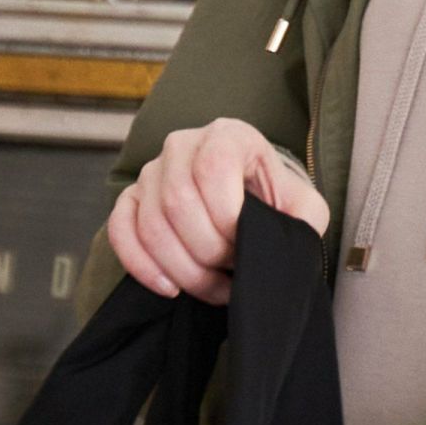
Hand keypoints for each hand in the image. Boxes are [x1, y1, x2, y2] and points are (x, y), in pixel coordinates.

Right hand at [107, 118, 330, 304]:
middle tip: (230, 270)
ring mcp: (151, 173)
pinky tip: (170, 288)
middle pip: (178, 203)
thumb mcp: (300, 206)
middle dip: (207, 252)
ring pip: (152, 226)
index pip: (212, 171)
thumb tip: (290, 239)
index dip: (227, 219)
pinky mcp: (130, 201)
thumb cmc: (269, 203)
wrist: (243, 203)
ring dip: (183, 269)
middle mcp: (182, 146)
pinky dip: (143, 267)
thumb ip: (304, 217)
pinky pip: (121, 233)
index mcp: (226, 136)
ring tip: (212, 286)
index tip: (244, 245)